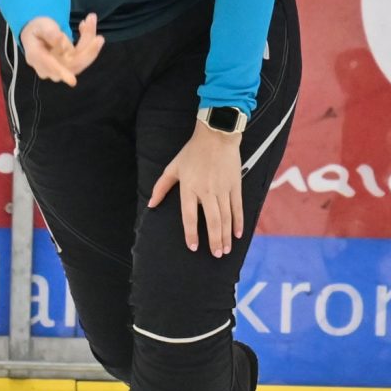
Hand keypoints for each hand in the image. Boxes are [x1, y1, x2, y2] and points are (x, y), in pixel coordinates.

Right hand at [19, 13, 101, 85]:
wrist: (37, 36)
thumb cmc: (36, 30)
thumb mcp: (40, 26)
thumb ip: (49, 32)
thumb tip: (59, 39)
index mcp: (36, 57)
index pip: (49, 66)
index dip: (61, 72)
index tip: (72, 81)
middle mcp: (49, 68)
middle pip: (71, 65)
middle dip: (87, 49)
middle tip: (97, 33)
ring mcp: (61, 69)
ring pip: (80, 61)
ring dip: (90, 43)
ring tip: (91, 20)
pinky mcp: (70, 66)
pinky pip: (83, 57)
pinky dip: (88, 42)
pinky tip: (86, 26)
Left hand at [147, 121, 244, 256]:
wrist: (216, 135)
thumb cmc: (192, 152)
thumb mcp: (173, 167)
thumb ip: (161, 187)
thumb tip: (151, 204)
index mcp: (189, 188)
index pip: (190, 216)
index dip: (191, 234)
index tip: (193, 247)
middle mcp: (207, 191)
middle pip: (212, 221)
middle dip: (214, 241)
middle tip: (216, 254)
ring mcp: (223, 189)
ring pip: (226, 218)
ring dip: (226, 236)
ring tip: (225, 250)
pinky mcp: (235, 186)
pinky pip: (237, 208)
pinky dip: (238, 222)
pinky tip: (237, 234)